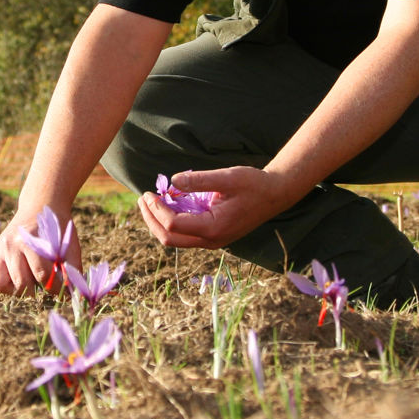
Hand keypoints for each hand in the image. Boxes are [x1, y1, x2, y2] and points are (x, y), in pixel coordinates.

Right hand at [0, 212, 81, 294]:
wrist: (39, 207)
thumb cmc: (56, 229)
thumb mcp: (69, 244)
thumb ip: (72, 268)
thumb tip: (73, 294)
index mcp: (29, 241)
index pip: (42, 275)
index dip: (55, 288)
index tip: (63, 292)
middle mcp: (10, 246)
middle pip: (21, 284)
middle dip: (36, 290)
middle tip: (44, 284)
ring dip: (15, 290)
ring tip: (28, 282)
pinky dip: (2, 286)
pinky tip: (16, 280)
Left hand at [138, 166, 290, 249]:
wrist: (275, 195)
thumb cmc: (253, 184)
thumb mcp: (227, 177)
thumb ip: (199, 180)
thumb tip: (173, 181)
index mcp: (214, 228)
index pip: (174, 225)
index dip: (157, 210)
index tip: (149, 193)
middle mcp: (211, 240)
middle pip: (169, 239)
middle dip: (151, 219)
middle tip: (143, 198)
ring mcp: (212, 241)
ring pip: (175, 240)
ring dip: (159, 223)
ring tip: (150, 202)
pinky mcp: (213, 236)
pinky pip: (185, 236)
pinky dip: (171, 223)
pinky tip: (167, 205)